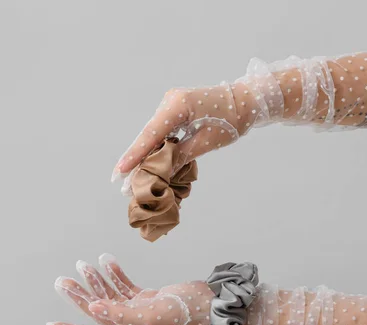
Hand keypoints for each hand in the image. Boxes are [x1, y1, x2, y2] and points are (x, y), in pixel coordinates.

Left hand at [47, 254, 213, 324]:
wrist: (207, 303)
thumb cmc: (181, 315)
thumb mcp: (148, 315)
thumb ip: (119, 313)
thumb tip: (92, 308)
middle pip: (97, 311)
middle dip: (79, 296)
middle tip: (60, 282)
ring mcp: (138, 311)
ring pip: (109, 295)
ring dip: (95, 280)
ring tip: (81, 265)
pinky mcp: (147, 298)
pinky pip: (125, 285)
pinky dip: (115, 273)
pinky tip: (106, 260)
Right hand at [111, 83, 256, 184]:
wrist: (248, 99)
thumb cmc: (233, 119)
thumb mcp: (207, 142)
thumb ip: (180, 156)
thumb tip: (160, 173)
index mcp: (178, 105)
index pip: (151, 134)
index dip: (134, 155)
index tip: (119, 172)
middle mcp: (170, 101)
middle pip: (148, 135)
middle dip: (135, 159)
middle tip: (119, 182)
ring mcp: (171, 103)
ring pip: (153, 134)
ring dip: (145, 154)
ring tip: (130, 177)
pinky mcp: (175, 109)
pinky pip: (161, 131)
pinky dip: (156, 147)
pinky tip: (147, 163)